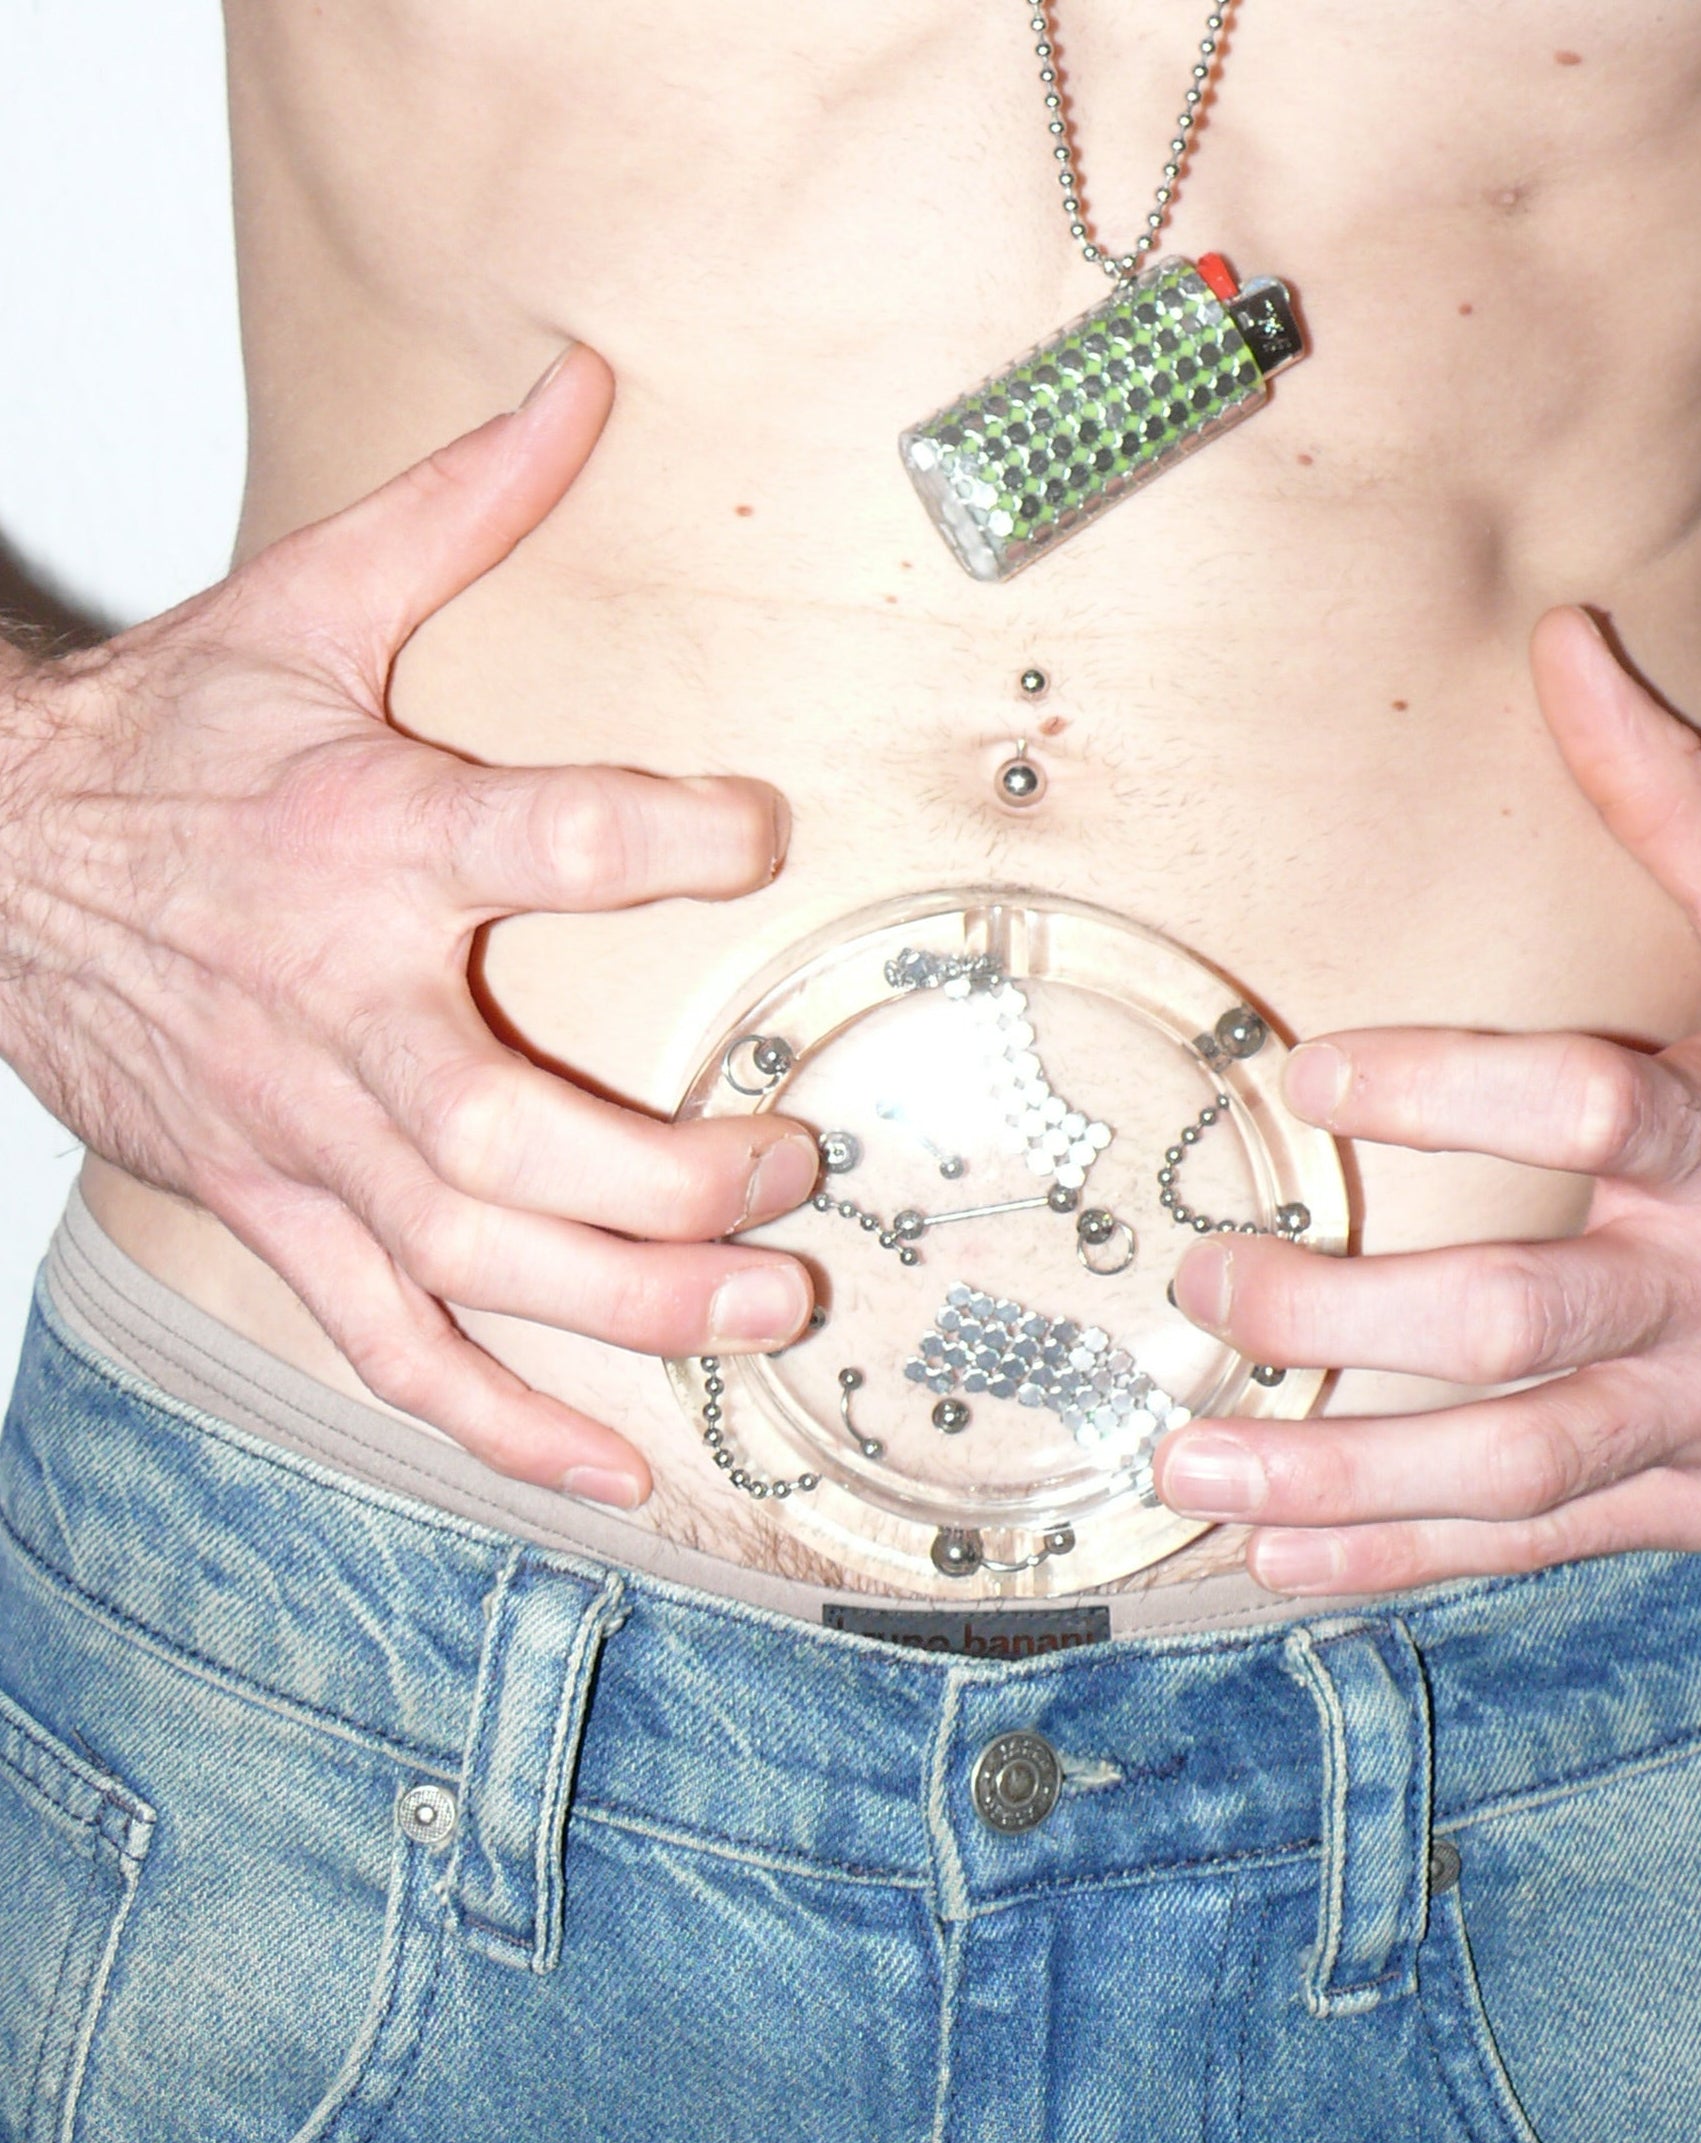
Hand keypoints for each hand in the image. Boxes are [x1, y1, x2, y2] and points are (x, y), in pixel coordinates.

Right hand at [0, 346, 815, 1504]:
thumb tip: (577, 379)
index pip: (538, 840)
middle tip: (791, 1162)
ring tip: (761, 1312)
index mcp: (367, 840)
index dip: (658, 837)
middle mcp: (341, 1012)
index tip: (753, 829)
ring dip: (623, 1308)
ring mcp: (304, 1136)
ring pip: (468, 1263)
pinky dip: (498, 1420)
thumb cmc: (170, 745)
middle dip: (667, 1172)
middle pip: (511, 1133)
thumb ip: (462, 508)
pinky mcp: (277, 1208)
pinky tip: (606, 1465)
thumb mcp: (309, 607)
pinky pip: (390, 1343)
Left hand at [1156, 606, 1700, 1591]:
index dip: (1452, 1091)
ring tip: (1195, 1459)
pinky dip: (1410, 1558)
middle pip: (1527, 1320)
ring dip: (1347, 1477)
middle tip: (1208, 1282)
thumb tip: (1567, 639)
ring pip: (1519, 1466)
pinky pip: (1544, 1540)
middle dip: (1351, 1317)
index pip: (1597, 1110)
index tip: (1306, 1073)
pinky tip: (1280, 1555)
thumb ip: (1672, 798)